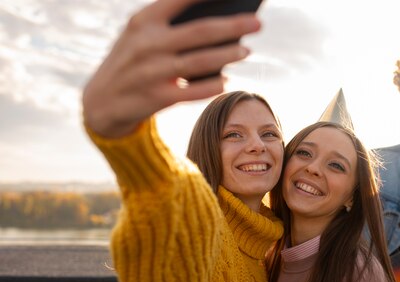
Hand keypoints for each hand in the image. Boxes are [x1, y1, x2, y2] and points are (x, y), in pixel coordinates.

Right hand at [82, 0, 260, 137]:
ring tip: (247, 50)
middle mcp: (148, 44)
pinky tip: (226, 79)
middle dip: (234, 26)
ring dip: (229, 55)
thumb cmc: (132, 61)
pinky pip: (195, 91)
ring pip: (202, 61)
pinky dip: (214, 85)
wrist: (101, 101)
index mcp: (143, 21)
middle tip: (257, 23)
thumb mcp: (140, 36)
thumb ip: (170, 25)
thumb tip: (220, 24)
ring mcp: (153, 71)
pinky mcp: (159, 97)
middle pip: (201, 31)